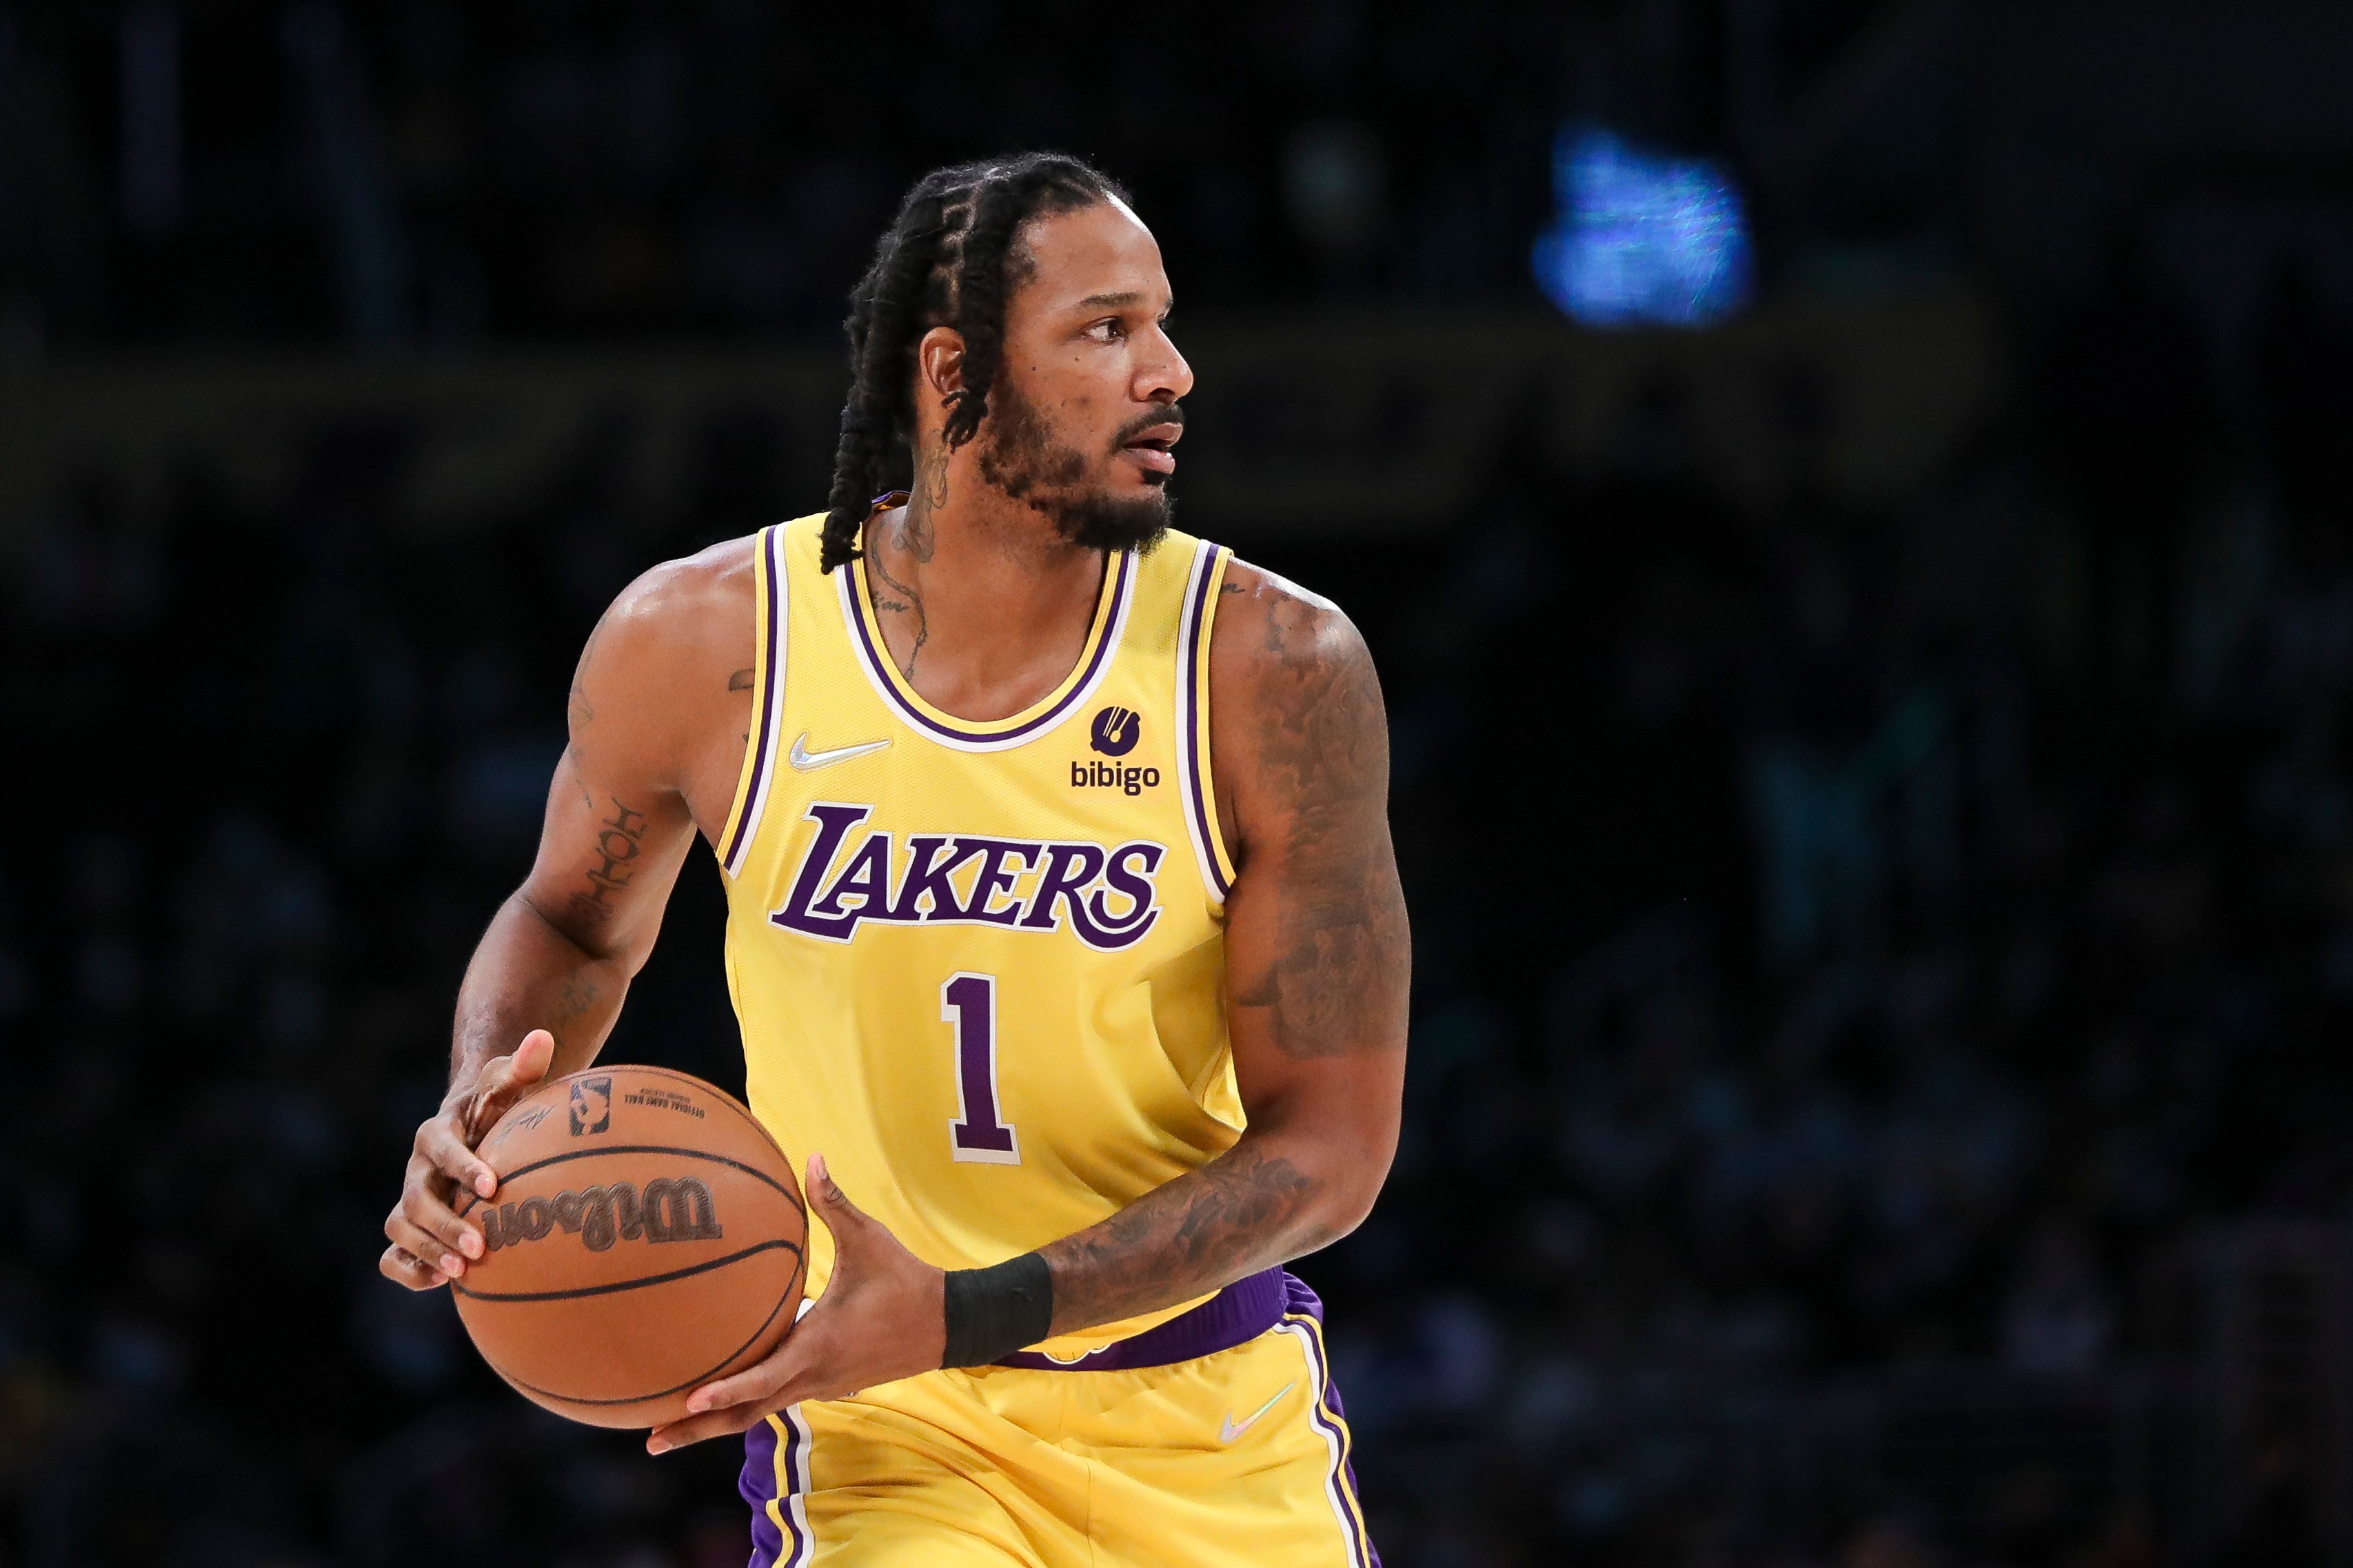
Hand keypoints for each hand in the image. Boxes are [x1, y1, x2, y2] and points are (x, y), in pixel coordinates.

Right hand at [379, 1030, 556, 1289]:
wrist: (473, 1128)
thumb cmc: (497, 1106)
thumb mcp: (508, 1084)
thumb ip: (523, 1065)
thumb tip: (543, 1038)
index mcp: (438, 1133)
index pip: (444, 1149)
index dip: (464, 1167)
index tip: (492, 1187)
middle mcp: (417, 1168)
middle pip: (415, 1199)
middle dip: (444, 1225)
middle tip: (480, 1247)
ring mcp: (410, 1200)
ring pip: (399, 1229)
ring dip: (427, 1252)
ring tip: (462, 1272)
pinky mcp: (411, 1229)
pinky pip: (393, 1256)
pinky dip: (409, 1271)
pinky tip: (441, 1283)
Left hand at [646, 1154, 944, 1452]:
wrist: (948, 1324)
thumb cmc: (905, 1281)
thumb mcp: (869, 1238)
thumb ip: (835, 1202)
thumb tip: (812, 1157)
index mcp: (818, 1346)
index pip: (763, 1380)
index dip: (725, 1392)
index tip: (687, 1401)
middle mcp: (813, 1376)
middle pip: (745, 1415)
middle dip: (696, 1429)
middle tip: (649, 1441)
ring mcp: (819, 1386)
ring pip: (757, 1413)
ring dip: (714, 1423)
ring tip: (667, 1429)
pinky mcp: (825, 1385)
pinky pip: (774, 1400)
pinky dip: (741, 1405)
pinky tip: (718, 1395)